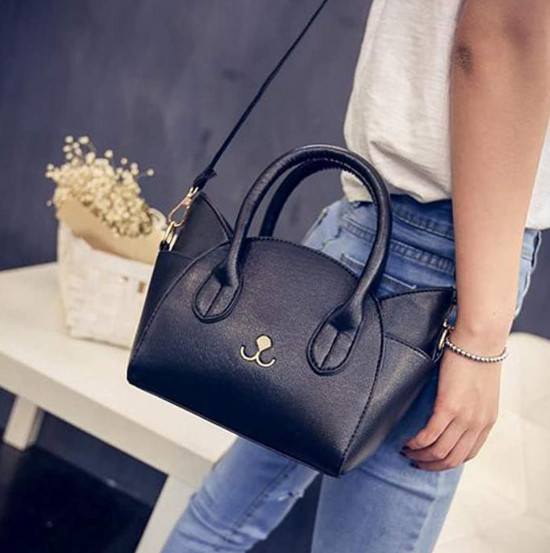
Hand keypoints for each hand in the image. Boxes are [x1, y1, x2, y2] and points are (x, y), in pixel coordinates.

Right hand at [401, 330, 503, 470]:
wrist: (479, 342)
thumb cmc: (476, 358)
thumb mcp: (480, 391)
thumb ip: (469, 407)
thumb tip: (451, 411)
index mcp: (486, 422)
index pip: (467, 455)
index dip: (446, 462)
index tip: (430, 459)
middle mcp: (477, 424)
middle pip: (452, 459)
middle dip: (430, 465)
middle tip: (414, 460)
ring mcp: (464, 417)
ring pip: (439, 451)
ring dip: (420, 455)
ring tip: (406, 450)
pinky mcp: (448, 406)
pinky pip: (430, 435)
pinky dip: (416, 442)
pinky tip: (407, 441)